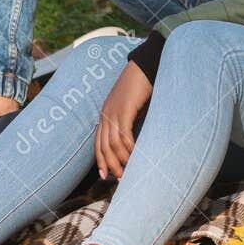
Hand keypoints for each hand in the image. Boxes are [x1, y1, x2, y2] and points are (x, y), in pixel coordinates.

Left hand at [95, 62, 152, 179]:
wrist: (145, 66)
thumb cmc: (142, 86)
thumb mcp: (132, 106)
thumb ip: (130, 120)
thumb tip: (135, 137)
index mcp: (105, 114)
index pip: (98, 143)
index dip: (101, 160)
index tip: (105, 175)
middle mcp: (106, 114)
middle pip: (104, 147)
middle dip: (111, 165)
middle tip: (121, 178)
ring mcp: (113, 112)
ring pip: (113, 144)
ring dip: (121, 160)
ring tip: (129, 171)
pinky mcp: (124, 110)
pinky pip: (124, 135)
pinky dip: (129, 148)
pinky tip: (136, 155)